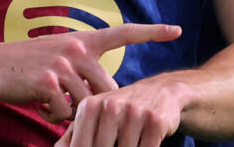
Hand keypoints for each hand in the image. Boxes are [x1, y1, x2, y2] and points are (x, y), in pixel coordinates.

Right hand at [0, 23, 180, 122]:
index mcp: (83, 41)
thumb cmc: (26, 66)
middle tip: (71, 108)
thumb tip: (106, 95)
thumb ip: (82, 70)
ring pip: (88, 103)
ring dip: (71, 113)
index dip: (151, 32)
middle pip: (109, 88)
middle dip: (98, 106)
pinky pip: (65, 112)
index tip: (176, 30)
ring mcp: (63, 64)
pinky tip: (39, 106)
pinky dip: (54, 117)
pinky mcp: (48, 81)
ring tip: (49, 104)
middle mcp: (77, 47)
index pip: (123, 33)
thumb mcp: (58, 58)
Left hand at [54, 75, 186, 146]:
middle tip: (114, 145)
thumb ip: (73, 135)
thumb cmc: (120, 110)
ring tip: (128, 142)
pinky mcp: (155, 121)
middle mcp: (110, 106)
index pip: (80, 146)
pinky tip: (142, 143)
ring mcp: (134, 112)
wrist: (160, 91)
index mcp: (89, 107)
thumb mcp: (94, 116)